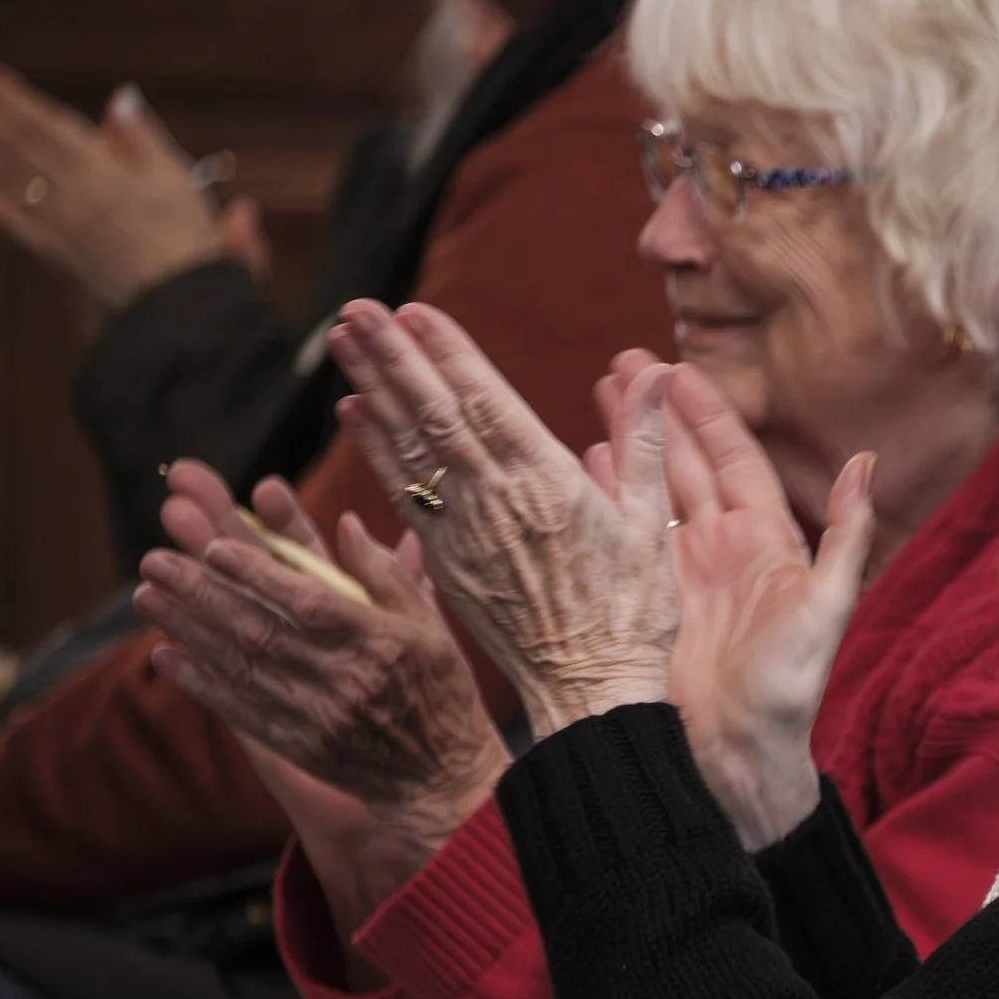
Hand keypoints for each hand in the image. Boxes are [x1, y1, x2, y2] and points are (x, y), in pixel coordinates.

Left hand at [0, 67, 227, 310]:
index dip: (17, 102)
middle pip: (20, 150)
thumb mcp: (182, 186)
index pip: (51, 129)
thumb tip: (122, 97)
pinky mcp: (53, 255)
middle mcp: (72, 197)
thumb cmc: (193, 248)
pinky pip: (11, 221)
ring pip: (7, 179)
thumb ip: (146, 141)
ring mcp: (58, 227)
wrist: (182, 315)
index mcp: (105, 175)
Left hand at [134, 459, 510, 881]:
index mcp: (384, 643)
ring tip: (148, 596)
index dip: (261, 576)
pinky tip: (165, 654)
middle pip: (263, 631)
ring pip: (242, 667)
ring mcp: (319, 717)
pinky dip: (199, 683)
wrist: (439, 774)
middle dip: (204, 593)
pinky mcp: (298, 745)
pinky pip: (239, 710)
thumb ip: (388, 575)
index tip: (216, 548)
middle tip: (157, 561)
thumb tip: (346, 524)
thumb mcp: (431, 626)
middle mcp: (348, 680)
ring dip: (189, 629)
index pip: (312, 603)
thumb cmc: (440, 689)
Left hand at [326, 299, 680, 738]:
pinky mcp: (448, 562)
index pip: (488, 404)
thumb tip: (655, 372)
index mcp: (551, 486)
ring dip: (374, 390)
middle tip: (356, 309)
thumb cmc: (632, 609)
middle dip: (394, 358)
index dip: (447, 355)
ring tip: (344, 339)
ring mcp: (466, 533)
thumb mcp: (650, 522)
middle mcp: (498, 503)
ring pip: (410, 448)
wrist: (591, 689)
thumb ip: (645, 442)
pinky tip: (355, 414)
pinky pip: (404, 494)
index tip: (412, 312)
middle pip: (436, 416)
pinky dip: (377, 450)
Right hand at [587, 351, 876, 848]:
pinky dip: (601, 496)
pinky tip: (578, 461)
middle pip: (685, 463)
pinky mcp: (644, 598)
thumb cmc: (790, 690)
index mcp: (768, 541)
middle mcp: (721, 548)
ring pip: (650, 490)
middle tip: (621, 363)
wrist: (735, 759)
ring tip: (595, 394)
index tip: (678, 368)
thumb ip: (845, 535)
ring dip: (626, 443)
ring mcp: (678, 571)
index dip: (709, 413)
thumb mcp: (825, 607)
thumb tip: (866, 461)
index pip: (735, 459)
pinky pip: (621, 535)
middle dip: (657, 413)